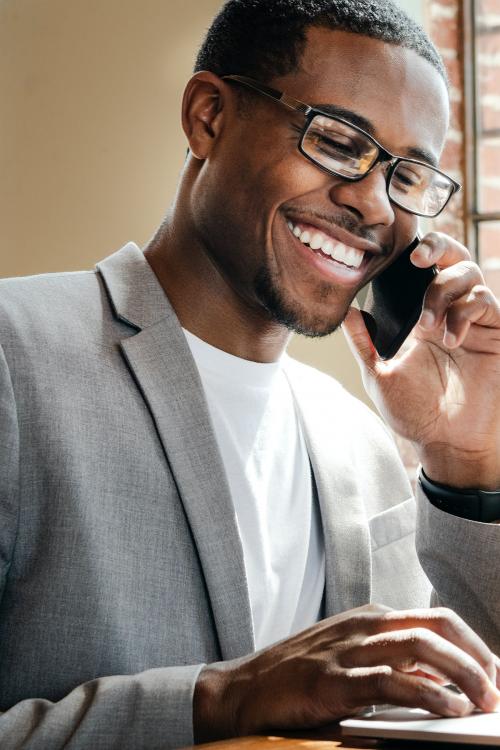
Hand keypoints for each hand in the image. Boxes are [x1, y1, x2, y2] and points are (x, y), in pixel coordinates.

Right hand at [193, 604, 499, 741]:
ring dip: (461, 674)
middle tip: (498, 689)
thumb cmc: (299, 675)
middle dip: (476, 656)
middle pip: (435, 627)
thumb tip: (444, 682)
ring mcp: (346, 650)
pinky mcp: (331, 680)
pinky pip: (388, 681)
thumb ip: (395, 664)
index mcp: (370, 617)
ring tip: (484, 701)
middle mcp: (363, 626)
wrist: (244, 689)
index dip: (474, 645)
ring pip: (417, 647)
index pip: (436, 620)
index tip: (497, 673)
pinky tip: (448, 709)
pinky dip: (424, 694)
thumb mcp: (352, 658)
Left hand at [342, 232, 499, 488]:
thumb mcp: (379, 375)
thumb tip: (345, 311)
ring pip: (468, 272)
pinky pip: (484, 300)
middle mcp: (447, 310)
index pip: (420, 271)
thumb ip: (363, 343)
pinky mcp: (494, 332)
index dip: (414, 252)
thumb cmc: (414, 412)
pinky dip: (465, 311)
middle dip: (436, 247)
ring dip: (444, 290)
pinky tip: (452, 338)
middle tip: (418, 259)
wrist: (447, 441)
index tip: (397, 252)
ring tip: (429, 327)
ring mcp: (472, 319)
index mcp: (418, 315)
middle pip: (451, 256)